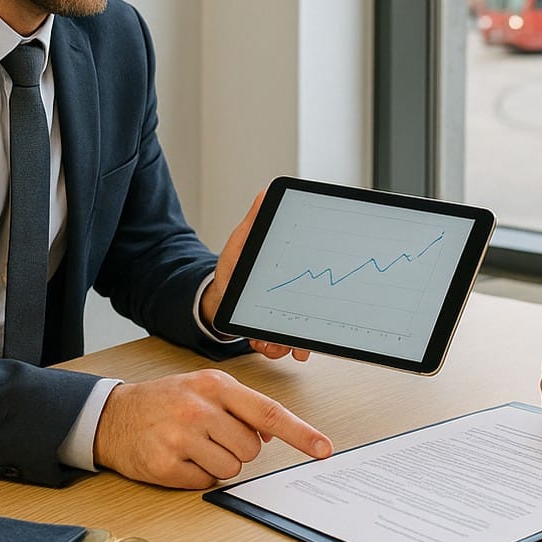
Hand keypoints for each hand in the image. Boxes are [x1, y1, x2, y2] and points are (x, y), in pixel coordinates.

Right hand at [94, 368, 331, 488]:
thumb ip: (241, 407)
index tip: (323, 449)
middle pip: (251, 448)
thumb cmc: (166, 401)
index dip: (300, 433)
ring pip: (231, 468)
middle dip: (238, 448)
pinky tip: (179, 458)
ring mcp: (180, 438)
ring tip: (193, 446)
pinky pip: (205, 482)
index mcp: (215, 386)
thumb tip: (271, 435)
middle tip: (211, 436)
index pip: (268, 412)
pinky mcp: (165, 466)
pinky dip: (197, 475)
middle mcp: (199, 409)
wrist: (113, 416)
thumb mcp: (204, 389)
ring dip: (218, 463)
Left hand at [198, 191, 309, 361]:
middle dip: (305, 338)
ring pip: (295, 337)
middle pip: (311, 320)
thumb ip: (255, 220)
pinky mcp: (268, 330)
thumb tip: (265, 193)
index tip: (320, 313)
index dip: (322, 303)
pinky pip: (276, 344)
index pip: (316, 287)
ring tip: (269, 344)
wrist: (218, 289)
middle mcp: (294, 299)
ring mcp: (282, 317)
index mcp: (293, 277)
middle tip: (300, 348)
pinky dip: (270, 347)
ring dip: (285, 346)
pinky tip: (259, 343)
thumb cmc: (236, 264)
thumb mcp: (243, 240)